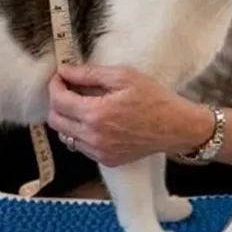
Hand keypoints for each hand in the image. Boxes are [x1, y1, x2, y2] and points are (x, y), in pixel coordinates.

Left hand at [47, 64, 211, 166]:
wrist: (176, 127)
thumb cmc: (154, 99)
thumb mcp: (123, 77)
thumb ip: (90, 74)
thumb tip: (65, 71)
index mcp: (96, 114)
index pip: (58, 101)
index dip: (55, 85)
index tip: (61, 76)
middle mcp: (93, 137)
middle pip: (56, 121)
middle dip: (57, 102)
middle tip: (68, 88)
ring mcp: (99, 152)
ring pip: (65, 136)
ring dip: (67, 118)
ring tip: (82, 104)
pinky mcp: (106, 160)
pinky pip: (81, 146)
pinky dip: (80, 132)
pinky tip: (96, 120)